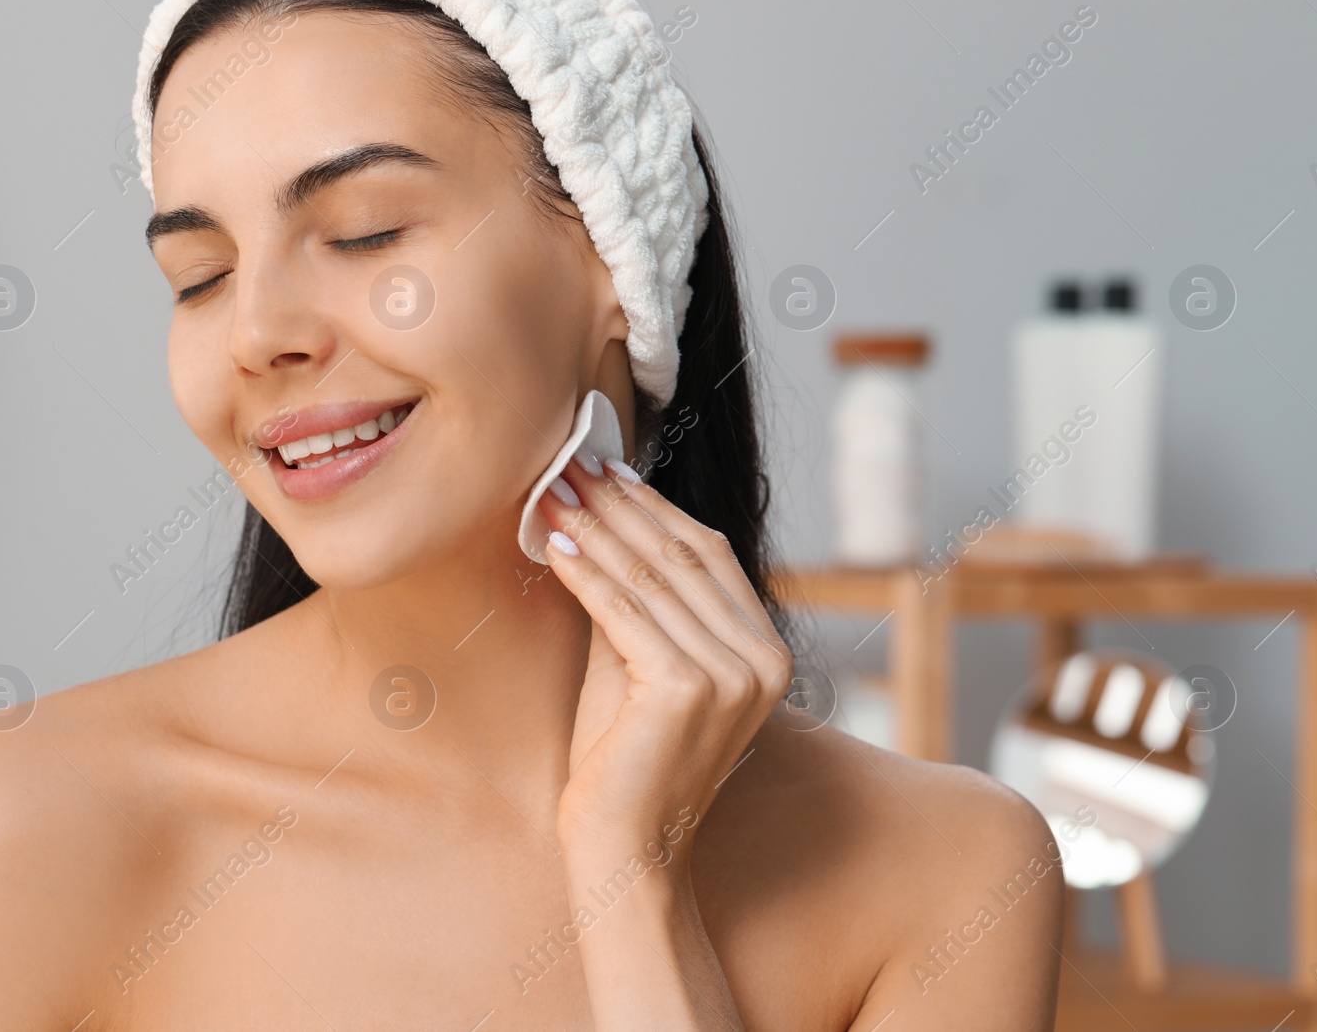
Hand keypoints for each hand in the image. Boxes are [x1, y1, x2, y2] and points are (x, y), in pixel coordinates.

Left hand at [538, 454, 792, 862]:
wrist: (624, 852)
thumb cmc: (623, 763)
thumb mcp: (635, 664)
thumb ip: (631, 600)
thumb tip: (593, 520)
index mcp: (766, 651)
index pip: (706, 554)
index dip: (652, 505)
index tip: (604, 468)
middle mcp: (763, 659)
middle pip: (680, 555)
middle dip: (617, 504)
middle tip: (567, 463)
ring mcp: (732, 674)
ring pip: (649, 576)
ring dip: (593, 527)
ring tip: (550, 491)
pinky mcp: (687, 689)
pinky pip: (623, 611)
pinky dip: (583, 571)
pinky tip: (552, 542)